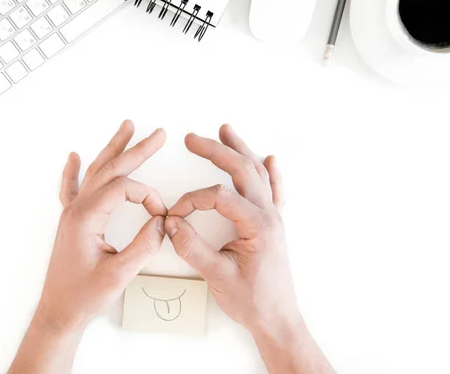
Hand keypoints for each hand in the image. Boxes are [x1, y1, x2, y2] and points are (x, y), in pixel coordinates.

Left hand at [38, 120, 167, 330]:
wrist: (58, 312)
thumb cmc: (84, 296)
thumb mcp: (119, 274)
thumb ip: (143, 245)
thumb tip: (161, 222)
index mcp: (86, 218)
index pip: (123, 190)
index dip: (148, 196)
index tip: (162, 215)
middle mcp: (77, 210)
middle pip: (110, 170)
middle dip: (136, 150)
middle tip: (158, 134)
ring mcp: (72, 214)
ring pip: (94, 173)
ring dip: (112, 150)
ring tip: (127, 128)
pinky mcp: (71, 222)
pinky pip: (71, 189)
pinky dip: (73, 171)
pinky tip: (73, 156)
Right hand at [165, 125, 334, 373]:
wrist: (278, 319)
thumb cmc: (252, 301)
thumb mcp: (217, 276)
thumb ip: (191, 248)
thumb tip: (170, 224)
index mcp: (257, 226)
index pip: (219, 196)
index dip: (191, 201)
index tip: (173, 216)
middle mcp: (268, 215)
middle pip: (242, 170)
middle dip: (216, 151)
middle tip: (191, 139)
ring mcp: (274, 218)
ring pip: (258, 173)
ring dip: (240, 151)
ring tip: (225, 131)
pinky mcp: (273, 224)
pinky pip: (274, 190)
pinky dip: (270, 172)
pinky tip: (269, 158)